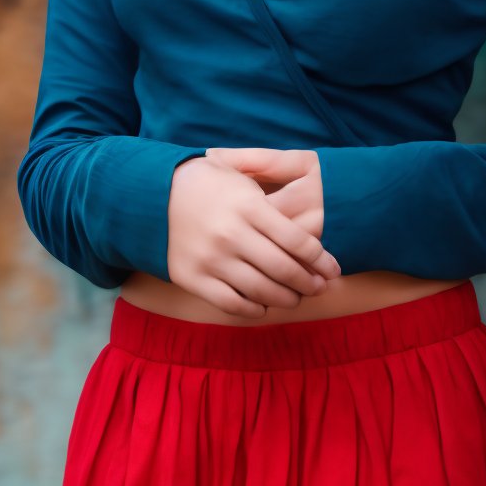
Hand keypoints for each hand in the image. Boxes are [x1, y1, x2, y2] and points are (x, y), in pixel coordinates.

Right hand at [166, 153, 338, 320]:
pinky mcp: (193, 278)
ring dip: (287, 298)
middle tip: (320, 287)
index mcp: (248, 206)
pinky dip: (254, 309)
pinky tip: (265, 305)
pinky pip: (232, 303)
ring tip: (297, 297)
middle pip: (283, 269)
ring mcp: (211, 259)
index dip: (321, 260)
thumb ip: (275, 200)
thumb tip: (311, 230)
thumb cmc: (207, 184)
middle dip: (308, 282)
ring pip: (261, 290)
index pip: (297, 241)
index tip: (333, 269)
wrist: (152, 195)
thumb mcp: (241, 177)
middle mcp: (231, 234)